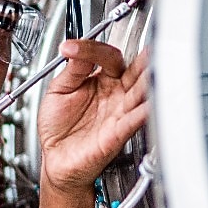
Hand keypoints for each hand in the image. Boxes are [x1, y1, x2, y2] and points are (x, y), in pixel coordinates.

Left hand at [36, 39, 149, 193]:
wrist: (55, 159)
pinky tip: (147, 102)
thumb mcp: (58, 91)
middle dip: (143, 59)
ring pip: (142, 92)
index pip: (108, 57)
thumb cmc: (58, 128)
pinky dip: (143, 110)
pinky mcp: (119, 132)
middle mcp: (116, 94)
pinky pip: (136, 119)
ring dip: (148, 80)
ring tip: (152, 67)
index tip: (69, 48)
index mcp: (102, 81)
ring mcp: (120, 112)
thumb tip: (77, 48)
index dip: (92, 48)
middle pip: (136, 71)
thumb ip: (72, 70)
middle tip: (146, 47)